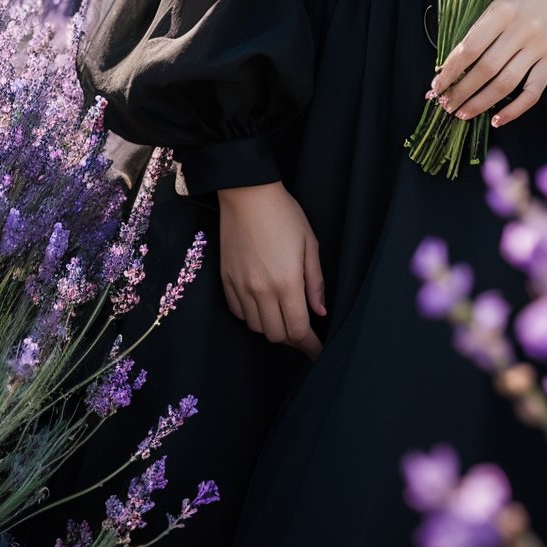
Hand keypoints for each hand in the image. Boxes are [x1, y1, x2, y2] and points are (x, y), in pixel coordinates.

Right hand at [217, 182, 325, 360]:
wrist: (247, 194)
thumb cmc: (284, 215)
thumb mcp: (309, 244)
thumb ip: (315, 282)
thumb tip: (320, 312)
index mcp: (286, 282)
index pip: (298, 330)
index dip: (310, 346)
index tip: (318, 353)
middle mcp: (261, 290)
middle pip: (276, 335)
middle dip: (293, 339)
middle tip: (303, 331)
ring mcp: (240, 286)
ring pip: (256, 327)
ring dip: (271, 328)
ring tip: (283, 316)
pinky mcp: (226, 280)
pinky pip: (238, 312)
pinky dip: (252, 316)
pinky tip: (262, 304)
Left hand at [429, 0, 546, 128]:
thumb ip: (480, 24)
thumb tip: (451, 61)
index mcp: (503, 9)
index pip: (470, 48)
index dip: (450, 71)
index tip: (436, 85)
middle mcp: (523, 29)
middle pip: (485, 70)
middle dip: (460, 91)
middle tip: (444, 104)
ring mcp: (540, 45)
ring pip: (506, 84)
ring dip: (480, 103)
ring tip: (462, 114)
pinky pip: (534, 91)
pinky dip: (515, 109)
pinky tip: (496, 119)